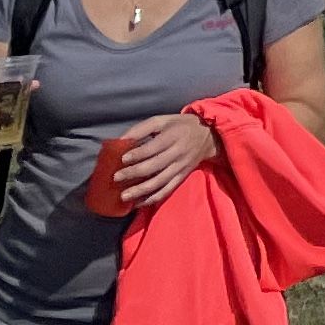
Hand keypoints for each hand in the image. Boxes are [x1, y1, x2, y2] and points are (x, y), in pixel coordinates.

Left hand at [107, 108, 221, 209]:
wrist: (208, 136)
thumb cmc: (180, 126)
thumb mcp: (163, 120)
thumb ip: (142, 129)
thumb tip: (120, 141)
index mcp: (173, 136)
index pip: (153, 148)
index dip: (137, 154)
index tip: (122, 159)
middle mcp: (178, 153)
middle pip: (154, 166)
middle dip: (133, 173)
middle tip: (116, 178)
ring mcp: (180, 167)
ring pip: (159, 182)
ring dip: (140, 190)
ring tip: (124, 196)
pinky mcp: (182, 177)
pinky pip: (167, 190)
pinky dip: (152, 198)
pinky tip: (138, 203)